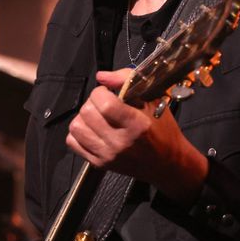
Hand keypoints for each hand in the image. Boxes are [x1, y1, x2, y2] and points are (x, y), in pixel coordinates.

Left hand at [64, 69, 207, 203]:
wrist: (166, 163)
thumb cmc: (162, 129)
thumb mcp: (153, 99)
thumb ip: (127, 80)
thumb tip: (101, 76)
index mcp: (136, 124)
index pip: (105, 103)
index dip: (101, 92)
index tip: (108, 93)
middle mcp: (120, 142)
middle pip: (87, 113)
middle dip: (92, 102)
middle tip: (104, 104)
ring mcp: (107, 155)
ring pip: (76, 127)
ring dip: (83, 117)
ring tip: (97, 117)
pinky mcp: (98, 164)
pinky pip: (73, 142)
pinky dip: (79, 132)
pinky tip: (92, 130)